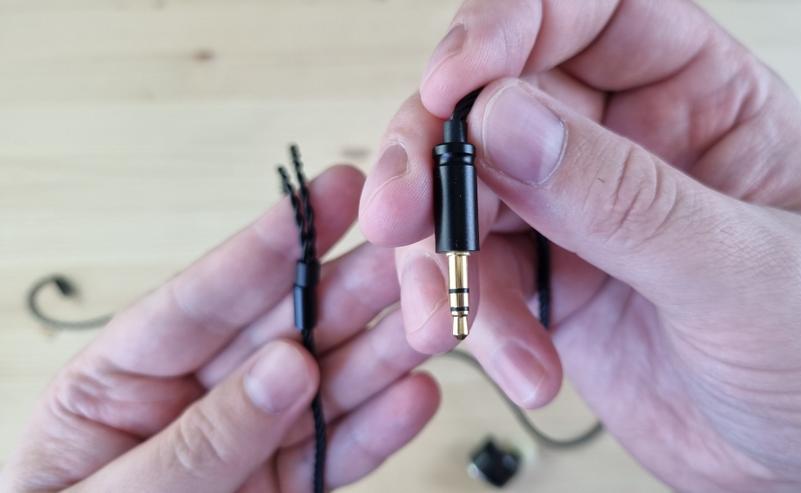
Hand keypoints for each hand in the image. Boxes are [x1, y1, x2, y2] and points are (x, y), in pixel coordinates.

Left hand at [1, 166, 437, 492]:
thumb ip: (203, 437)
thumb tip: (287, 367)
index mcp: (124, 378)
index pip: (206, 298)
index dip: (270, 244)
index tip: (328, 195)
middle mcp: (196, 397)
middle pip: (284, 329)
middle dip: (349, 286)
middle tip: (409, 248)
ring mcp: (248, 441)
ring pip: (326, 385)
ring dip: (384, 349)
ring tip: (434, 317)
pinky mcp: (286, 487)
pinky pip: (339, 452)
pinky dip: (381, 427)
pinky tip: (416, 394)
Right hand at [358, 1, 800, 490]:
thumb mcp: (745, 270)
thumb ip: (624, 198)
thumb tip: (508, 121)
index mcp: (699, 96)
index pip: (585, 15)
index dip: (507, 27)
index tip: (456, 81)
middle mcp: (627, 144)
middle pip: (497, 103)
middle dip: (438, 157)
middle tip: (409, 214)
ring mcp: (582, 216)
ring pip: (469, 196)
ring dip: (444, 256)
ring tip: (458, 317)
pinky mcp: (555, 285)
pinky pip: (481, 278)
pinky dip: (474, 320)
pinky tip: (517, 362)